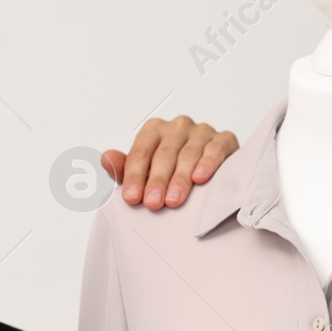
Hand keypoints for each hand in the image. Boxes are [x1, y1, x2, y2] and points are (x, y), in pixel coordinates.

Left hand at [103, 115, 237, 208]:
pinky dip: (208, 163)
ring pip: (189, 153)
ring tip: (173, 201)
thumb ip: (124, 168)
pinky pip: (216, 149)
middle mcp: (178, 126)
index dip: (134, 176)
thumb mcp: (143, 174)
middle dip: (157, 181)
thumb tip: (106, 158)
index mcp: (154, 130)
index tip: (131, 199)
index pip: (140, 152)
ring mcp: (202, 131)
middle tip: (153, 204)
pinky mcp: (225, 139)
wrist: (207, 175)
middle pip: (164, 154)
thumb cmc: (168, 174)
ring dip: (180, 178)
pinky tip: (200, 178)